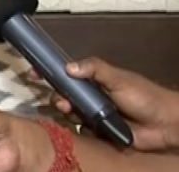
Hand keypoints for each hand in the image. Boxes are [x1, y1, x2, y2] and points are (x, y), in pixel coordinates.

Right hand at [50, 57, 178, 150]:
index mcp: (94, 80)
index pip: (66, 73)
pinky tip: (78, 125)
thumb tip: (69, 66)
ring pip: (68, 112)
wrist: (165, 125)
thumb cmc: (146, 97)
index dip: (49, 72)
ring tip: (69, 111)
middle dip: (56, 95)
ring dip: (65, 111)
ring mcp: (92, 114)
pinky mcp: (96, 132)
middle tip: (60, 99)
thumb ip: (95, 68)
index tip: (33, 71)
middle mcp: (90, 96)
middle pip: (63, 94)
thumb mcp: (119, 77)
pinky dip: (75, 128)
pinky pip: (78, 130)